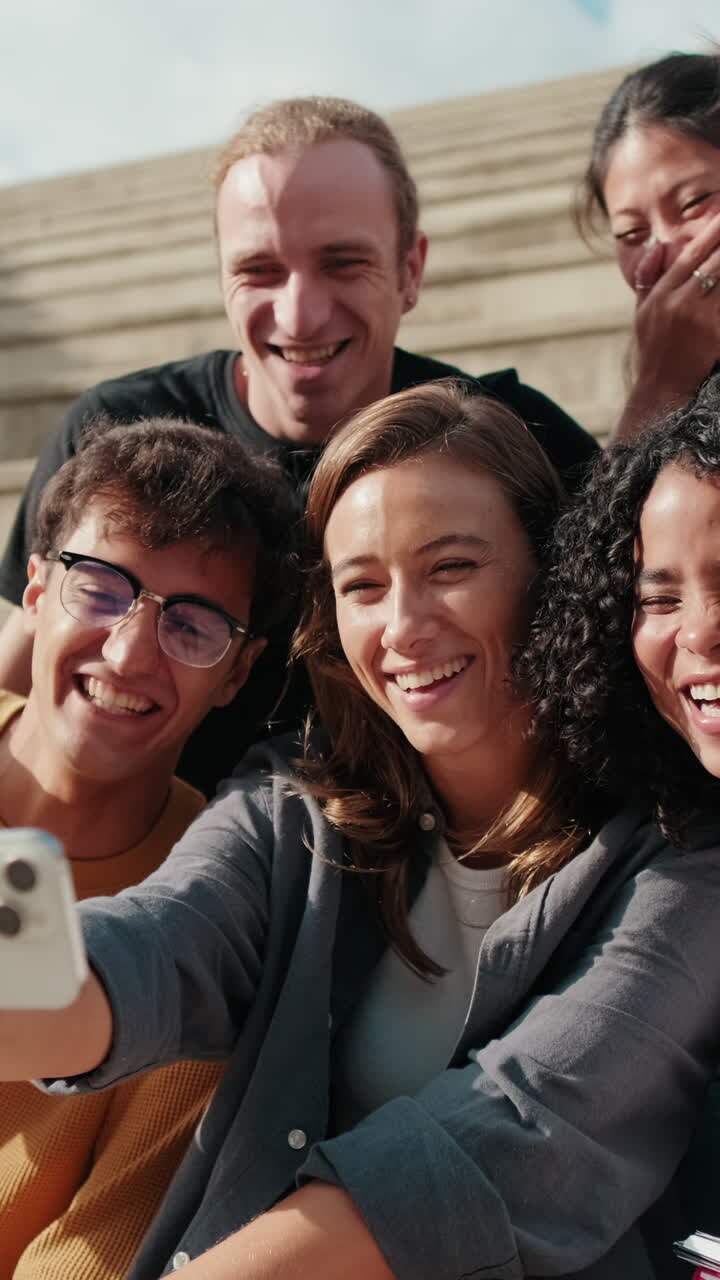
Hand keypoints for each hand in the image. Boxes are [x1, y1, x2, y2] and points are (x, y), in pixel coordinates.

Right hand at [632, 210, 719, 402]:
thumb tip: (656, 245)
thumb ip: (647, 276)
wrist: (662, 388)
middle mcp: (681, 303)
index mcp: (662, 294)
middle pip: (715, 261)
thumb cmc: (653, 348)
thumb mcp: (642, 311)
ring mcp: (700, 320)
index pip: (691, 253)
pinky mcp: (716, 336)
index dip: (712, 230)